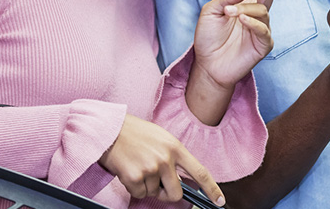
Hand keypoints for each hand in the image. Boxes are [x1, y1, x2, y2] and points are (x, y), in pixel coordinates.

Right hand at [100, 114, 225, 205]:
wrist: (109, 129)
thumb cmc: (135, 133)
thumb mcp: (162, 138)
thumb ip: (174, 157)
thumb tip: (182, 180)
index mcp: (176, 147)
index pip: (200, 172)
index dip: (212, 189)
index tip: (220, 201)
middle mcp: (166, 159)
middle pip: (176, 193)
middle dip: (167, 194)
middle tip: (156, 184)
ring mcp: (151, 168)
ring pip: (154, 193)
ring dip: (146, 186)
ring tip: (137, 166)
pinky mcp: (135, 177)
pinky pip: (139, 193)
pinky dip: (133, 187)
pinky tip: (128, 171)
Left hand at [193, 0, 304, 87]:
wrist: (207, 65)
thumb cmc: (209, 37)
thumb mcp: (210, 11)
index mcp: (248, 1)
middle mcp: (259, 12)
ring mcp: (263, 28)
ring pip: (262, 10)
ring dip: (244, 8)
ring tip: (229, 13)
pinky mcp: (264, 44)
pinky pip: (263, 29)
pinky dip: (253, 22)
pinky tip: (241, 20)